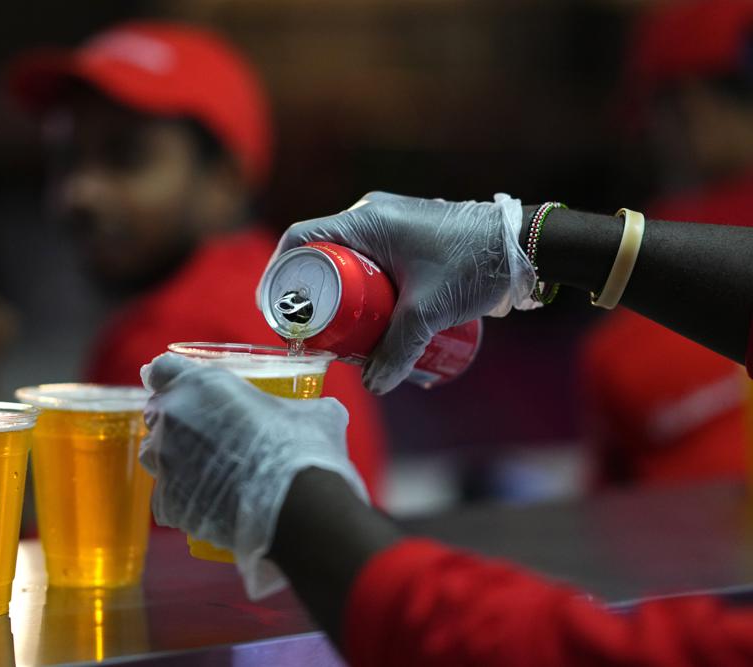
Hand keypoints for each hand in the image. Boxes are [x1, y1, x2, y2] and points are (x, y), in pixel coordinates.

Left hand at [140, 353, 368, 598]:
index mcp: (201, 385)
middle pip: (157, 413)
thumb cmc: (304, 448)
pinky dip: (184, 499)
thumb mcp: (313, 413)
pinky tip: (210, 504)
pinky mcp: (168, 504)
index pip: (162, 369)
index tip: (182, 387)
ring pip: (155, 455)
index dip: (171, 377)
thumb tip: (322, 411)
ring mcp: (166, 463)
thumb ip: (300, 405)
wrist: (299, 509)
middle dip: (175, 421)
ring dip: (174, 458)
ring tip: (206, 472)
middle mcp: (173, 419)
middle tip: (207, 434)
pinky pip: (166, 498)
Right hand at [261, 192, 535, 393]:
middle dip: (311, 294)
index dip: (280, 273)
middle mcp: (372, 215)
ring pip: (347, 258)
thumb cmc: (473, 265)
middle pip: (321, 253)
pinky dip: (361, 285)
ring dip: (339, 292)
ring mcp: (390, 222)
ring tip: (340, 330)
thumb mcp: (429, 310)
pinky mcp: (407, 234)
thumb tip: (375, 384)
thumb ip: (399, 348)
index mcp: (366, 221)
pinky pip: (368, 258)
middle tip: (311, 330)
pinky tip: (369, 314)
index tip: (275, 309)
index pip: (301, 238)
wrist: (524, 245)